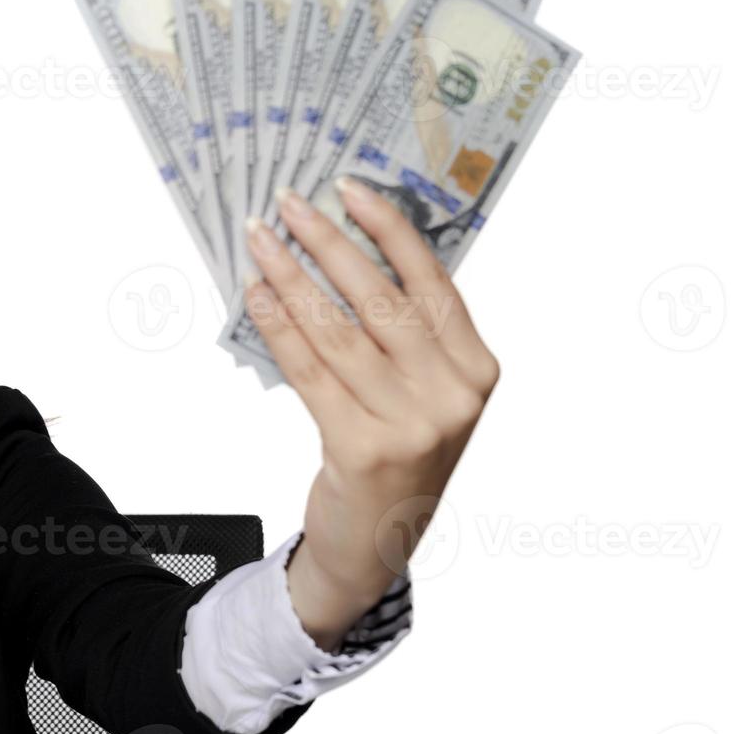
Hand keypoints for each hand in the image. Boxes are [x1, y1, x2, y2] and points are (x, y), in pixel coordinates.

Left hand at [242, 178, 499, 650]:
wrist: (378, 544)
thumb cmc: (398, 453)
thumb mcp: (426, 393)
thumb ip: (409, 333)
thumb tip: (352, 245)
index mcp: (477, 370)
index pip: (432, 280)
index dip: (390, 227)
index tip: (350, 188)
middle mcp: (451, 395)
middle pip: (381, 298)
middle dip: (328, 241)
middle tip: (289, 204)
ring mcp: (409, 424)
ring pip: (338, 330)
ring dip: (291, 276)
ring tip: (260, 240)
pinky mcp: (361, 448)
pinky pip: (310, 370)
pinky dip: (279, 325)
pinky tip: (257, 294)